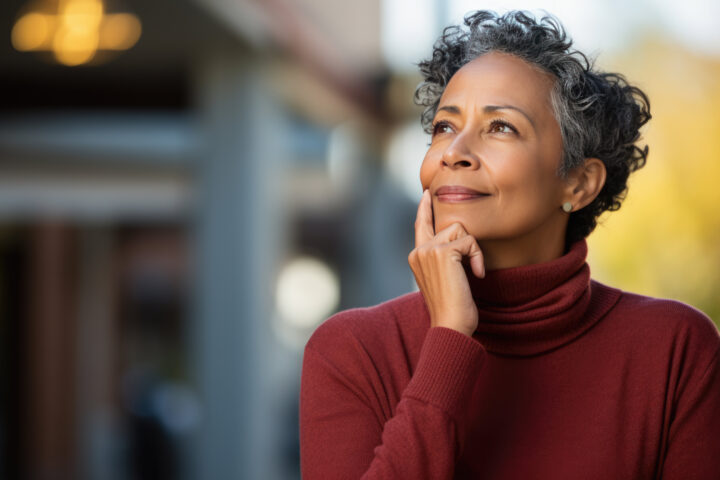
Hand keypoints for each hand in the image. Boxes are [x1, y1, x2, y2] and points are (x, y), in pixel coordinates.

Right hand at [408, 189, 485, 336]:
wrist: (450, 325)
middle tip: (472, 268)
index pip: (421, 225)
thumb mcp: (443, 278)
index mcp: (416, 256)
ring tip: (471, 273)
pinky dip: (478, 257)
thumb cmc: (452, 307)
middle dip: (466, 244)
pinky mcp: (442, 252)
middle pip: (448, 225)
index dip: (424, 209)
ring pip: (459, 229)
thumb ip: (442, 258)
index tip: (426, 194)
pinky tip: (476, 275)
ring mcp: (427, 249)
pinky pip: (469, 241)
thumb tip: (457, 242)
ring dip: (473, 251)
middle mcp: (418, 250)